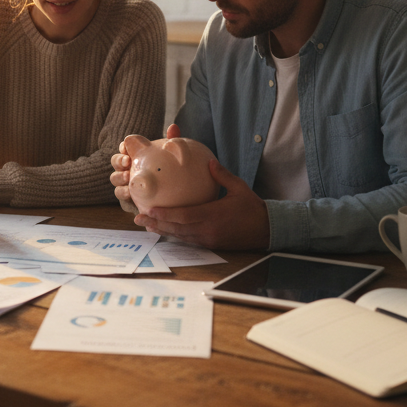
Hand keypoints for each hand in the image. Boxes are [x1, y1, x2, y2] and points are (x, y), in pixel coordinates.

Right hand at [110, 124, 181, 204]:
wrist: (169, 195)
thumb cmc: (167, 171)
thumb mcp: (171, 157)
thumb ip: (172, 142)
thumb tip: (173, 127)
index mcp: (135, 157)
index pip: (124, 148)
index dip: (123, 147)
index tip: (126, 147)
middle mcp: (127, 168)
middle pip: (116, 162)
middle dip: (118, 160)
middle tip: (127, 161)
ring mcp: (125, 183)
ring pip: (115, 179)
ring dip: (118, 177)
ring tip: (127, 177)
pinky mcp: (127, 198)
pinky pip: (120, 194)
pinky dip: (122, 192)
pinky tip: (129, 193)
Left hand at [132, 158, 269, 249]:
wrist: (267, 230)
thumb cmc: (252, 208)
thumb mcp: (239, 187)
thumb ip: (222, 175)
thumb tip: (208, 161)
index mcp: (213, 216)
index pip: (184, 216)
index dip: (165, 214)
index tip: (149, 209)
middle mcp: (208, 230)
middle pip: (177, 229)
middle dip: (156, 223)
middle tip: (138, 218)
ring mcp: (209, 239)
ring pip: (180, 236)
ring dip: (162, 230)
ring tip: (146, 224)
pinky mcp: (211, 245)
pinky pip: (189, 239)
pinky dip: (175, 235)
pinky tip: (165, 229)